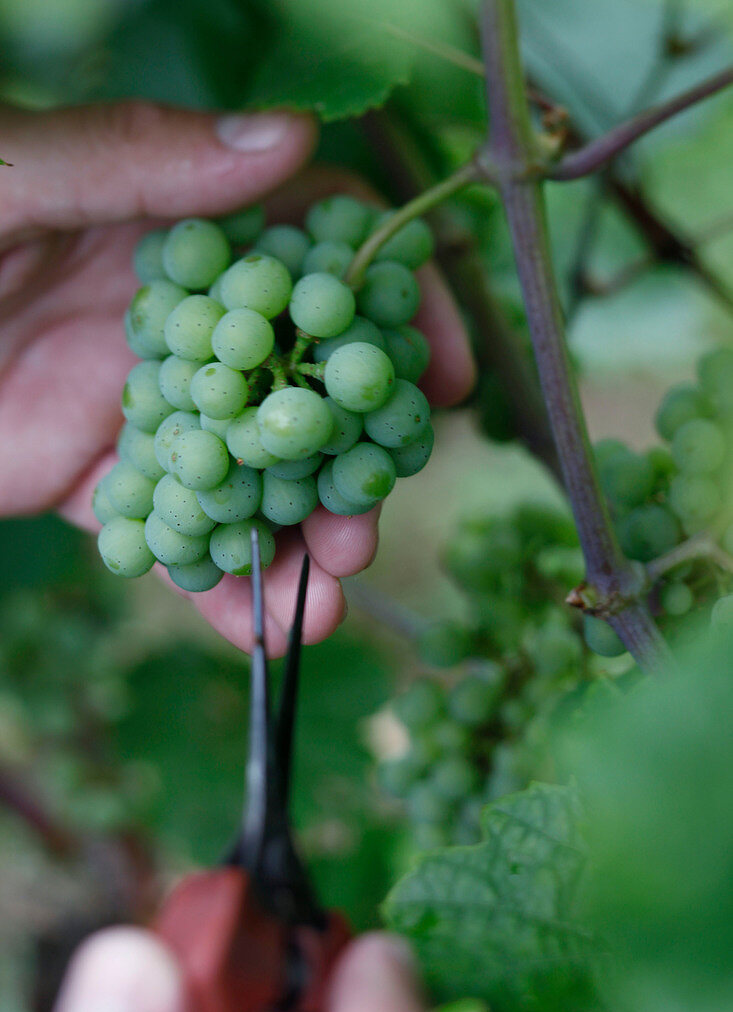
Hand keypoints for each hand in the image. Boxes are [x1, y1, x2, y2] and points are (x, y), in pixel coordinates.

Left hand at [0, 102, 474, 655]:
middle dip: (347, 464)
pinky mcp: (102, 477)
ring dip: (297, 541)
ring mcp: (148, 405)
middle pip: (302, 388)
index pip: (319, 257)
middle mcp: (181, 319)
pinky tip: (258, 633)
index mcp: (176, 228)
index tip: (444, 374)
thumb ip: (137, 161)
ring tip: (320, 608)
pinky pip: (178, 534)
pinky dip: (220, 588)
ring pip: (254, 474)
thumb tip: (289, 137)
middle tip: (359, 532)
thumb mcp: (10, 178)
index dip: (396, 310)